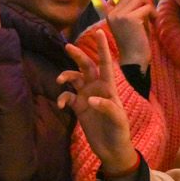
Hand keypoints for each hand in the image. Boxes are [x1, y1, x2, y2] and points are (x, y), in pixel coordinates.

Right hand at [57, 27, 138, 176]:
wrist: (112, 149)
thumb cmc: (120, 132)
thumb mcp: (117, 120)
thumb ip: (106, 107)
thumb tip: (90, 100)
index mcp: (109, 87)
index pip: (106, 63)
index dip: (102, 48)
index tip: (99, 31)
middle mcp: (97, 88)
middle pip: (86, 66)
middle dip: (77, 55)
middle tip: (67, 47)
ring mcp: (87, 97)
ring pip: (74, 79)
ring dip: (66, 76)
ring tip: (59, 80)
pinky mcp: (79, 108)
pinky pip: (68, 97)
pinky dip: (62, 98)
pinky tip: (62, 106)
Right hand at [104, 0, 160, 68]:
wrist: (134, 60)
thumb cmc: (137, 44)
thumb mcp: (136, 22)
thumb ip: (138, 8)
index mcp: (111, 14)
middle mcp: (113, 13)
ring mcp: (120, 15)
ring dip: (151, 6)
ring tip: (154, 18)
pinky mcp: (129, 18)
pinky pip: (147, 7)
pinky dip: (153, 13)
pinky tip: (154, 23)